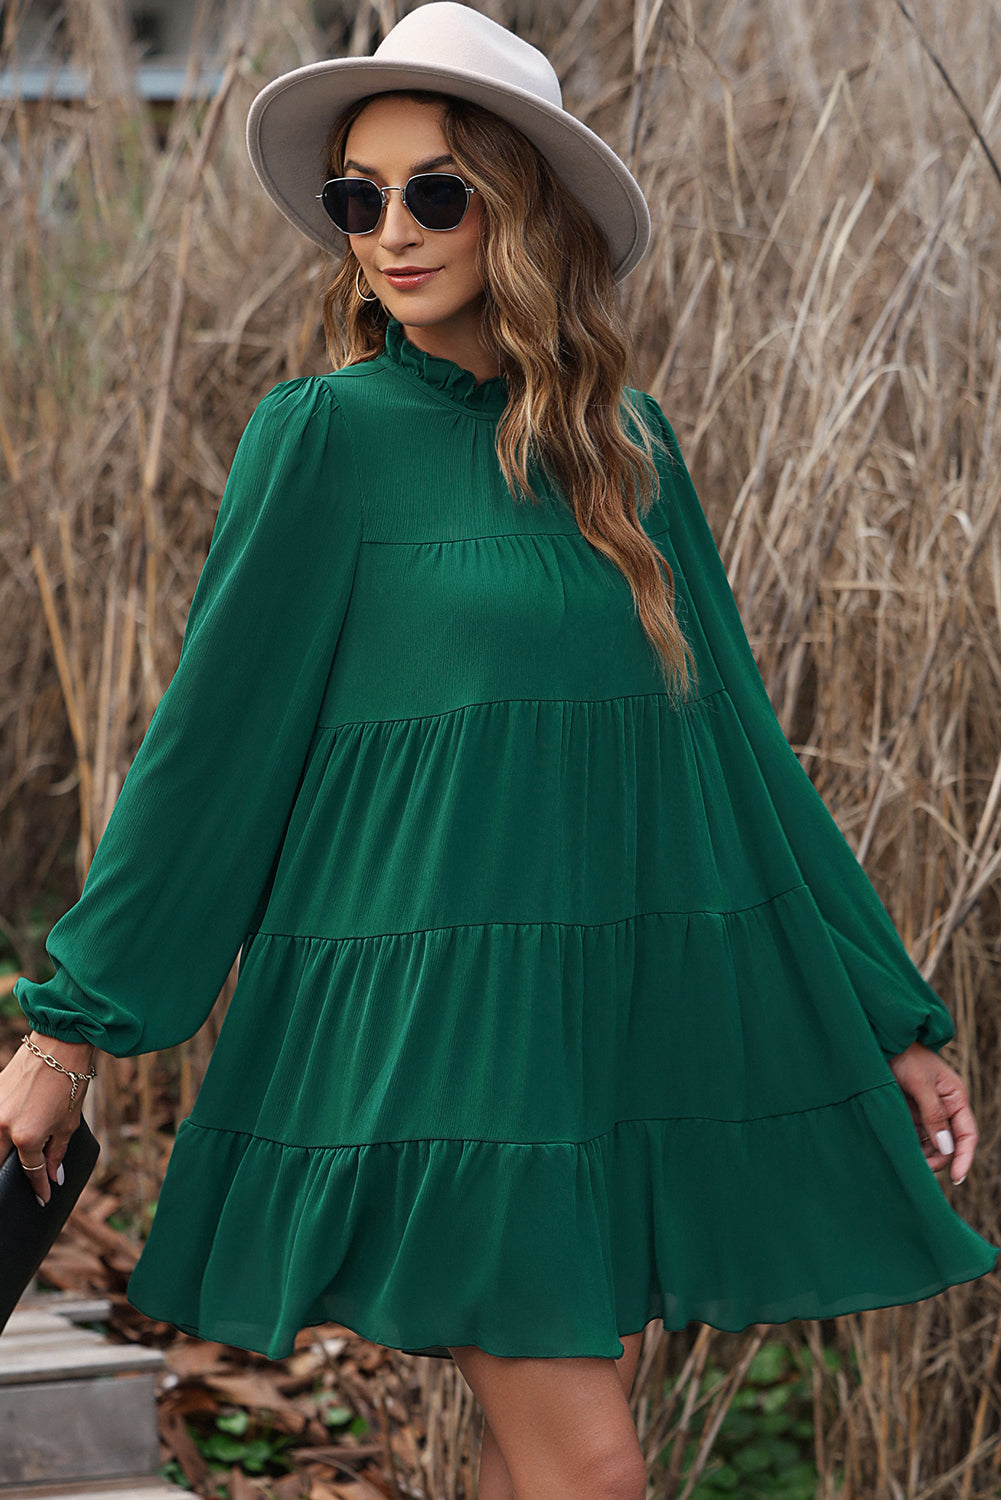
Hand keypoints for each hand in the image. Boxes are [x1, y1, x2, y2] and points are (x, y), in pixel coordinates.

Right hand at [0, 1034, 95, 1205]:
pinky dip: (1, 1133)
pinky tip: (9, 1140)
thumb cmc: (70, 1082)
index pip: (30, 1172)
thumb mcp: (68, 1124)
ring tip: (13, 1162)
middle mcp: (2, 1127)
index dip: (38, 1188)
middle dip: (7, 1177)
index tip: (42, 1199)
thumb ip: (57, 1153)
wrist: (59, 1045)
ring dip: (3, 1155)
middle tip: (15, 1191)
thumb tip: (52, 1177)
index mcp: (26, 1137)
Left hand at [888, 1041, 976, 1185]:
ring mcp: (927, 1111)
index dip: (964, 1158)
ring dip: (925, 1156)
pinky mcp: (911, 1113)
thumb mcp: (920, 1083)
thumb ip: (933, 1114)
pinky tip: (902, 1153)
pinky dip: (913, 1147)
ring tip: (909, 1164)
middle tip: (921, 1171)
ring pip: (932, 1144)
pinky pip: (916, 1137)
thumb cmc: (905, 1056)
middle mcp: (945, 1107)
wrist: (882, 1042)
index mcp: (956, 1098)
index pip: (967, 1135)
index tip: (957, 1178)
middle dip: (940, 1160)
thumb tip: (946, 1146)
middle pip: (950, 1144)